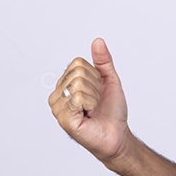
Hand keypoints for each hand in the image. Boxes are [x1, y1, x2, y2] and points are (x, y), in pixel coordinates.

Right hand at [48, 37, 131, 163]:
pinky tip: (88, 115)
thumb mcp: (109, 80)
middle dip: (95, 87)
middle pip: (78, 71)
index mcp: (66, 82)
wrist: (117, 134)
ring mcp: (58, 106)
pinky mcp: (63, 118)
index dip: (95, 76)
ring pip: (78, 83)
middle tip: (96, 102)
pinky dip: (90, 105)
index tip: (98, 91)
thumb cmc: (112, 111)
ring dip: (94, 97)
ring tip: (92, 110)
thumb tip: (98, 41)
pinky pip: (78, 97)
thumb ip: (103, 60)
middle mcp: (58, 93)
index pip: (78, 62)